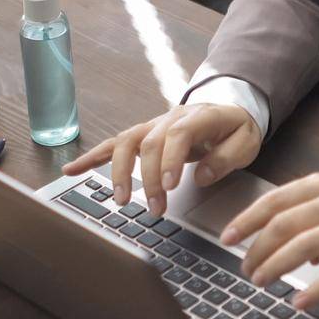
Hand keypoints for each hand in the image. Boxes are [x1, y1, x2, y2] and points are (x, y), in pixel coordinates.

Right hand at [62, 103, 261, 216]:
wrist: (228, 110)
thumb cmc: (236, 129)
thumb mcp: (247, 142)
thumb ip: (227, 158)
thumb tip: (202, 175)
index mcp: (200, 116)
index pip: (178, 134)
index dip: (170, 159)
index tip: (169, 186)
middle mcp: (171, 117)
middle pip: (150, 142)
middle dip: (148, 178)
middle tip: (154, 208)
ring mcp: (153, 124)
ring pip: (126, 141)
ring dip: (119, 171)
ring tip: (119, 199)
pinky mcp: (142, 134)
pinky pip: (113, 143)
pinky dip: (91, 156)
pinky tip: (72, 170)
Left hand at [220, 171, 318, 309]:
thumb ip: (308, 211)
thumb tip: (279, 242)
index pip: (276, 200)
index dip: (247, 220)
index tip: (229, 237)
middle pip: (284, 225)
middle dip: (258, 249)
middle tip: (246, 268)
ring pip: (304, 246)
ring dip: (276, 266)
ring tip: (262, 281)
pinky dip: (315, 290)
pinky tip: (300, 302)